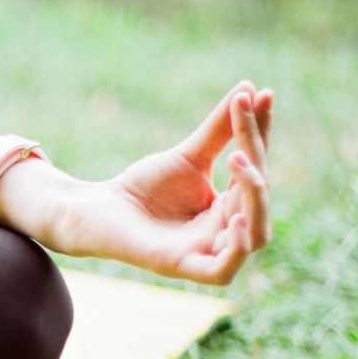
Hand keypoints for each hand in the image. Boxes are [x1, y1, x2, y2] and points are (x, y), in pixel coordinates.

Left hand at [48, 81, 272, 284]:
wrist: (96, 208)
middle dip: (255, 162)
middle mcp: (226, 233)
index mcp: (230, 207)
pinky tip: (234, 216)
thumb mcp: (187, 156)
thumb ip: (220, 129)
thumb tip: (250, 87)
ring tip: (239, 161)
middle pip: (259, 199)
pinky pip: (223, 271)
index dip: (261, 134)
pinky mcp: (181, 267)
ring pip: (255, 236)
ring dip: (254, 198)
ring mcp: (206, 252)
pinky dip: (237, 247)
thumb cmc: (143, 187)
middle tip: (239, 138)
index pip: (258, 169)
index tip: (261, 95)